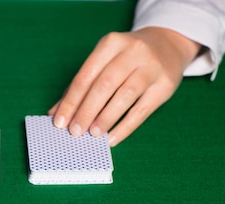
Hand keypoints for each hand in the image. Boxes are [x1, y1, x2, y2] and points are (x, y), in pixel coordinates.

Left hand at [48, 27, 201, 145]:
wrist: (168, 44)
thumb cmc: (126, 58)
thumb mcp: (104, 62)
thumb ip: (80, 86)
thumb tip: (56, 113)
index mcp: (111, 44)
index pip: (85, 76)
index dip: (71, 101)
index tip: (59, 122)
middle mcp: (132, 52)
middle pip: (104, 85)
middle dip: (86, 111)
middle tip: (75, 131)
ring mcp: (151, 67)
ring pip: (125, 95)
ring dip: (105, 118)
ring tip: (93, 134)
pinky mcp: (165, 86)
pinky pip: (142, 110)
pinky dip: (125, 127)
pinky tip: (112, 138)